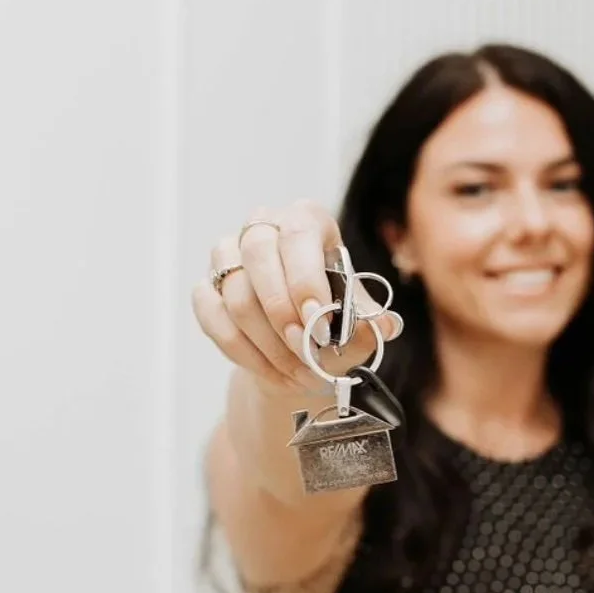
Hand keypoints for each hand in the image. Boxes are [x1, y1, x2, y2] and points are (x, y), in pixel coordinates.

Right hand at [192, 200, 401, 397]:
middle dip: (282, 312)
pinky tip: (272, 372)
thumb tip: (387, 325)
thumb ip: (370, 320)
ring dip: (268, 344)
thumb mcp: (358, 319)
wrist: (297, 348)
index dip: (305, 279)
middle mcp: (263, 226)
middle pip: (257, 255)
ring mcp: (227, 255)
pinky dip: (245, 354)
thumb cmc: (331, 322)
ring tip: (297, 372)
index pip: (298, 235)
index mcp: (306, 220)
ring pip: (235, 295)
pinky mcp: (207, 287)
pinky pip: (215, 320)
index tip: (319, 323)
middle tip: (305, 351)